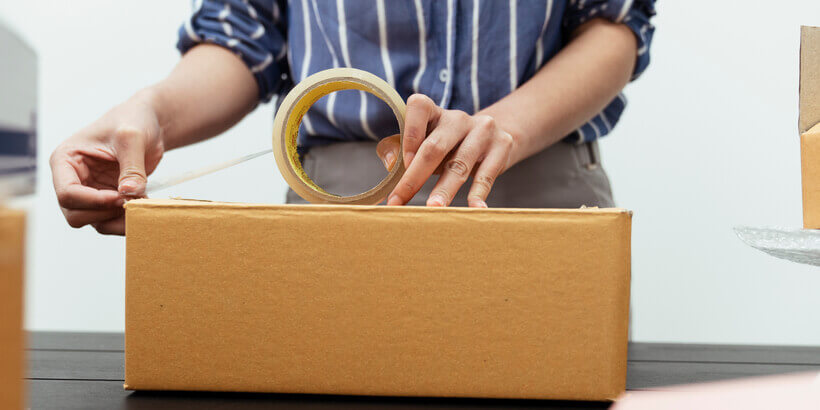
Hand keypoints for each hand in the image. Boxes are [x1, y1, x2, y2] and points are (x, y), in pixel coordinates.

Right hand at [50, 91, 164, 234]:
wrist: (149, 124)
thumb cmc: (133, 121)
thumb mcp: (132, 137)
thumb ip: (131, 166)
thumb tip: (129, 193)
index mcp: (66, 160)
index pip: (67, 193)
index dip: (93, 201)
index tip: (120, 196)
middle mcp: (72, 179)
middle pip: (75, 214)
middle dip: (104, 213)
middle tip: (132, 201)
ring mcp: (89, 191)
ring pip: (93, 222)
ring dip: (118, 220)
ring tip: (142, 204)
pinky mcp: (107, 199)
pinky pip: (111, 220)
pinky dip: (127, 219)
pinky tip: (144, 206)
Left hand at [376, 94, 514, 207]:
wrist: (490, 137)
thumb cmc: (445, 145)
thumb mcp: (421, 142)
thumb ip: (397, 148)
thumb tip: (389, 164)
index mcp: (434, 111)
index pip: (419, 107)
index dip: (410, 133)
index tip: (403, 163)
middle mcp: (458, 118)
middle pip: (435, 146)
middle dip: (416, 176)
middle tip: (403, 200)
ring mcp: (483, 130)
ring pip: (460, 164)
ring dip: (445, 189)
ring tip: (435, 209)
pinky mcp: (502, 145)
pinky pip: (487, 173)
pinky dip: (479, 194)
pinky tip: (474, 209)